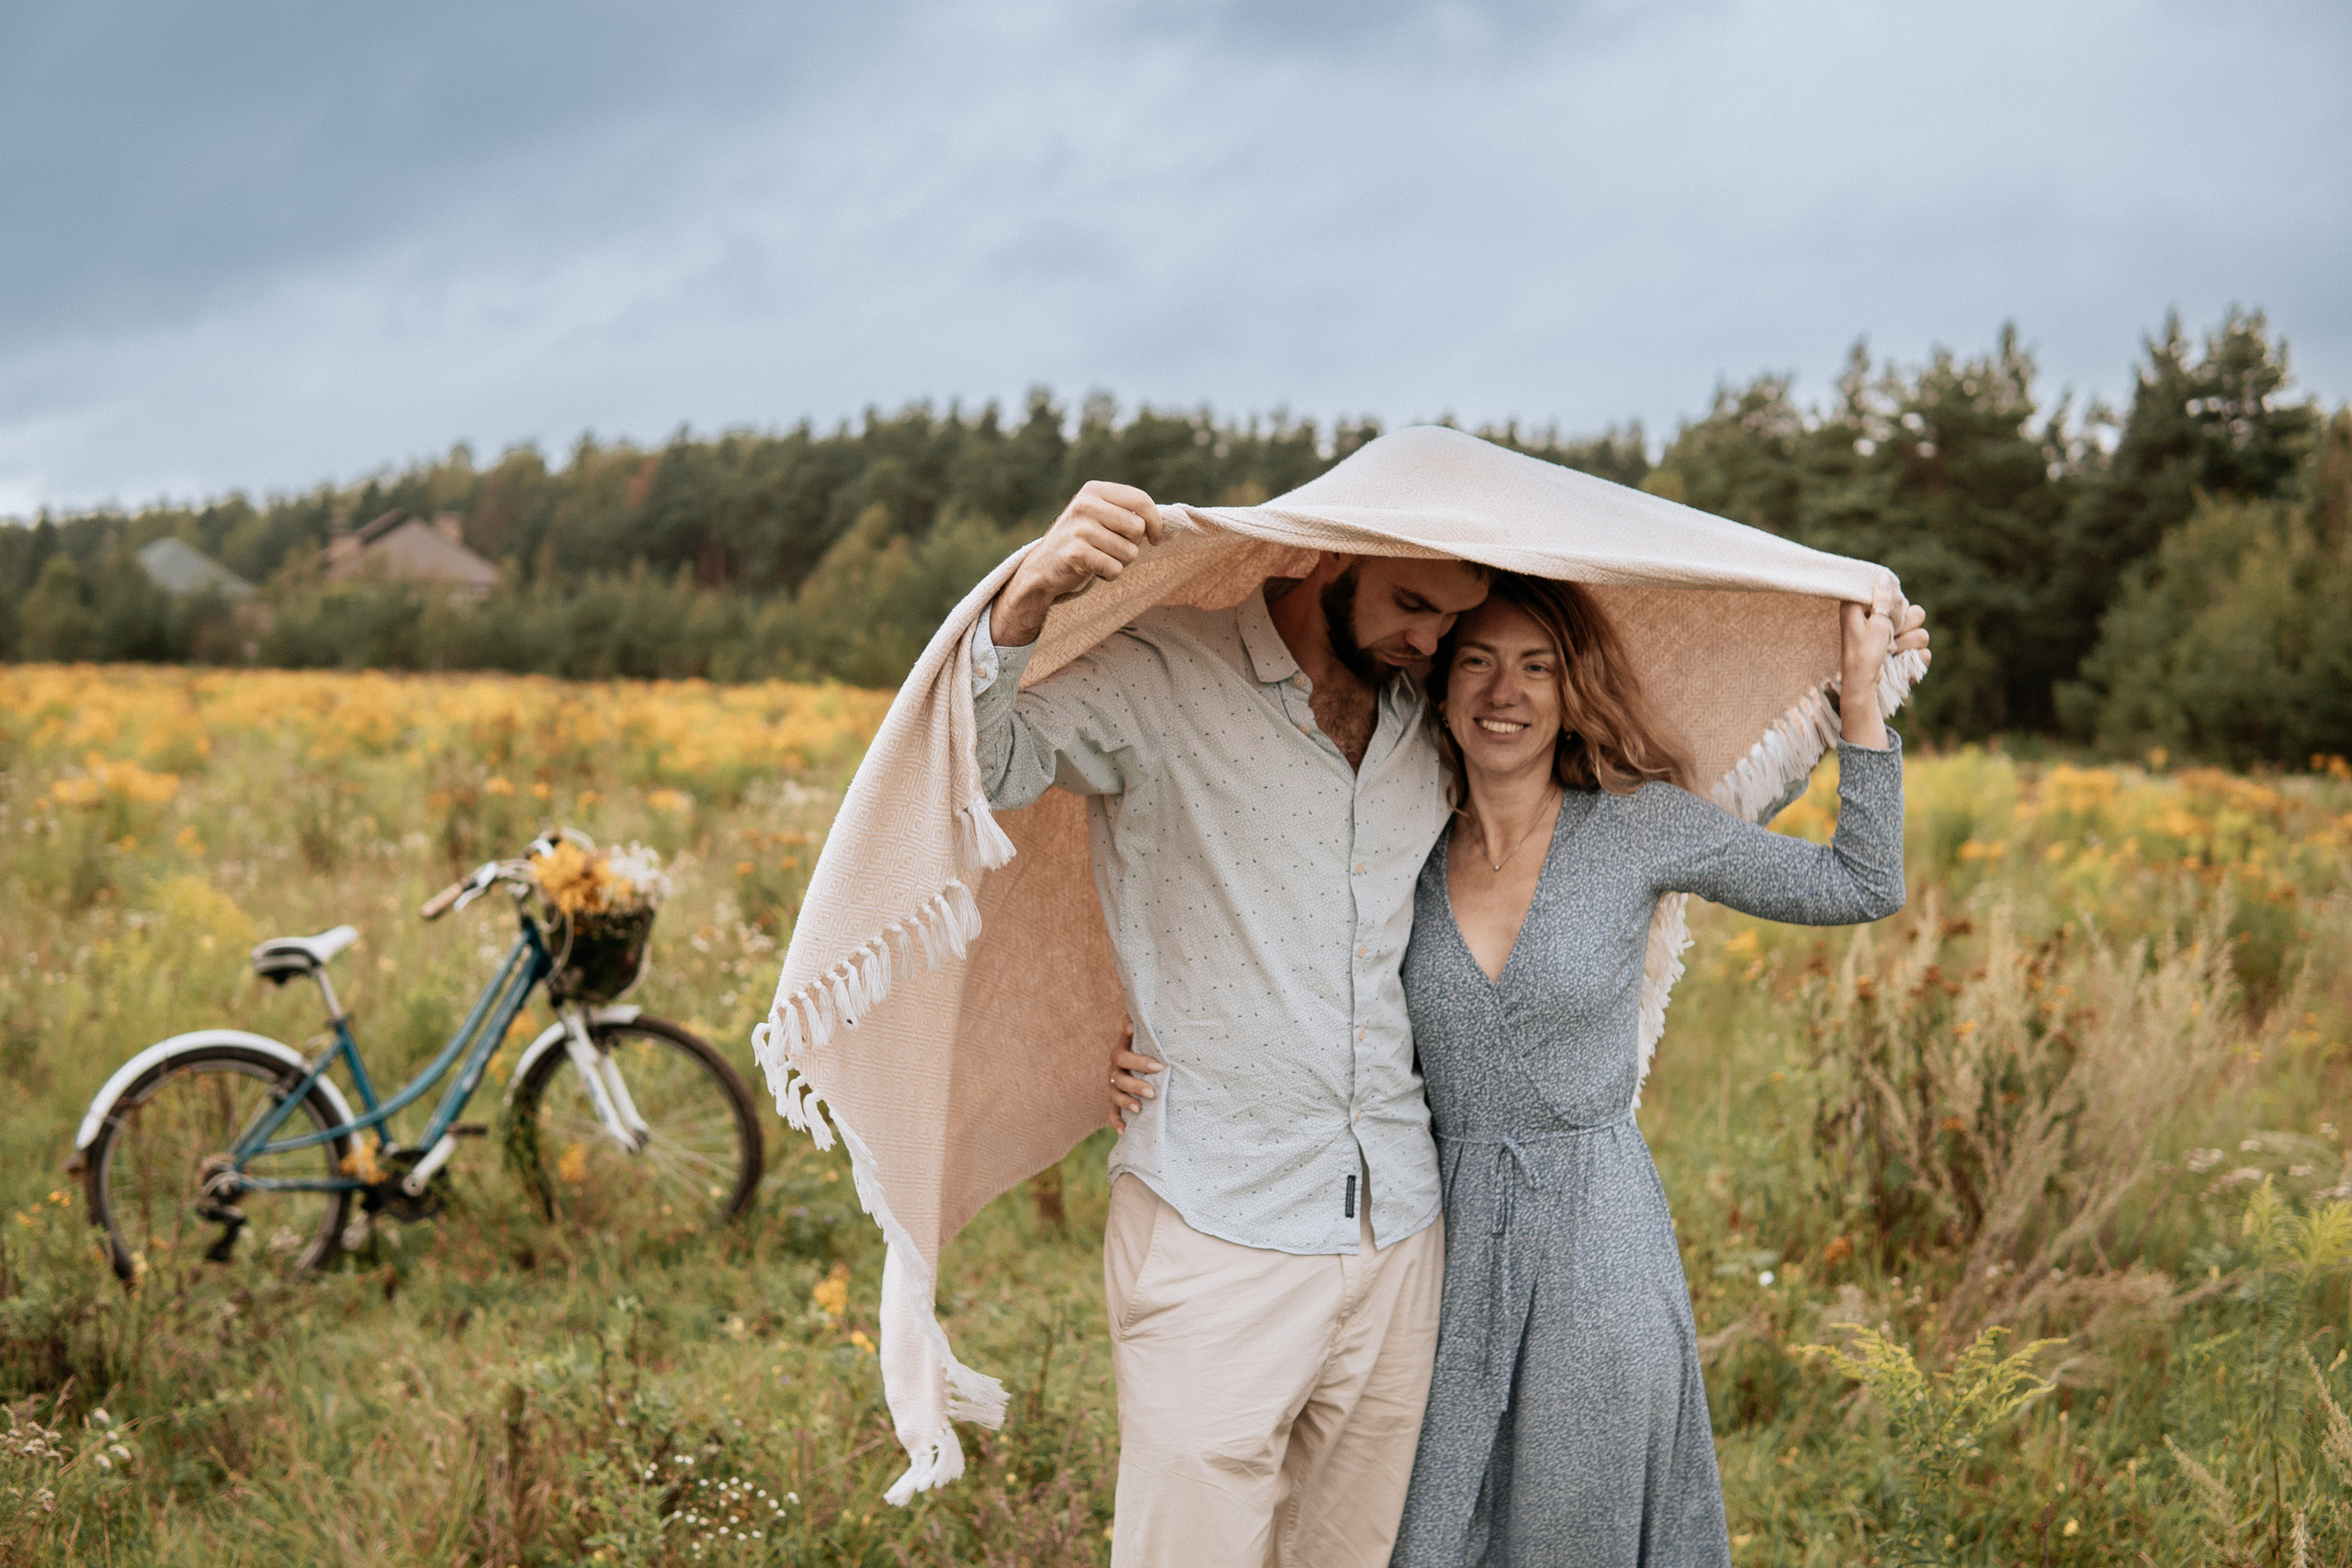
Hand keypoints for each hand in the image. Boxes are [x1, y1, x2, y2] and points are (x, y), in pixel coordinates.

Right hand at [993, 481, 1166, 647]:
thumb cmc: (1081, 541)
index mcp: (1094, 490)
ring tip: (1100, 558)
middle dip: (1132, 545)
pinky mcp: (1076, 553)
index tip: (1155, 539)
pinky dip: (1109, 574)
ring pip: (1129, 552)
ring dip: (1120, 562)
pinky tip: (1092, 569)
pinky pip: (1115, 568)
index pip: (1140, 500)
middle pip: (1137, 529)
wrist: (1043, 567)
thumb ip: (1126, 512)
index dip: (1155, 522)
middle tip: (1112, 549)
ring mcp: (1079, 528)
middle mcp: (1085, 504)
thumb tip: (1161, 524)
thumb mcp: (1100, 515)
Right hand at [1107, 1022, 1162, 1131]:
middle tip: (1152, 1092)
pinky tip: (1123, 1131)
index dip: (1139, 1062)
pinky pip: (1111, 1112)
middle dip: (1135, 1085)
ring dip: (1126, 1102)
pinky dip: (1115, 1121)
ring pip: (1114, 1095)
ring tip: (1139, 1109)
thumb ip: (1137, 1023)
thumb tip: (1132, 1023)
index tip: (1158, 1066)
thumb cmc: (1146, 1041)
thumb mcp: (1143, 1031)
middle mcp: (1114, 1068)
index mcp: (1121, 1052)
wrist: (1139, 1056)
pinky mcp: (1114, 1100)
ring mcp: (1113, 1085)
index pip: (1124, 1056)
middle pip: (1119, 1078)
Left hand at [1838, 586, 1929, 748]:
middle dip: (1905, 625)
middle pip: (1914, 612)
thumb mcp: (1874, 625)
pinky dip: (1914, 657)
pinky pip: (1923, 650)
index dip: (1895, 606)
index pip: (1896, 596)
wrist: (1863, 687)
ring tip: (1892, 651)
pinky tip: (1901, 660)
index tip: (1887, 615)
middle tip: (1891, 634)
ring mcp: (1896, 639)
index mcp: (1872, 610)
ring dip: (1908, 643)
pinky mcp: (1904, 654)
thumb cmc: (1862, 656)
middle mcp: (1885, 623)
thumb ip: (1883, 601)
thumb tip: (1884, 576)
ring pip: (1921, 632)